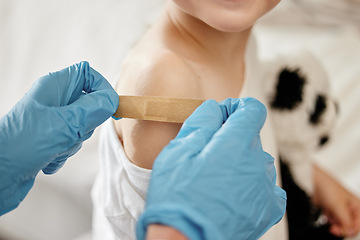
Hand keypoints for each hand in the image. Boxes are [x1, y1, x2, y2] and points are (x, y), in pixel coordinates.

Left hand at [0, 61, 118, 214]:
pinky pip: (69, 142)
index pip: (87, 74)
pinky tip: (47, 159)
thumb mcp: (64, 124)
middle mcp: (52, 101)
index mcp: (54, 87)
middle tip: (72, 132)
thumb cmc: (22, 144)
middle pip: (88, 103)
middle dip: (87, 123)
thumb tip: (112, 100)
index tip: (111, 107)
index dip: (102, 88)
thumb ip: (92, 109)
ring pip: (81, 126)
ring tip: (55, 147)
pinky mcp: (48, 140)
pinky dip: (63, 153)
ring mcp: (50, 121)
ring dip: (74, 141)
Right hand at [137, 98, 285, 239]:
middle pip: (251, 136)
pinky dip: (251, 183)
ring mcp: (265, 187)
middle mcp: (257, 163)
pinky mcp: (268, 208)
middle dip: (231, 137)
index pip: (251, 110)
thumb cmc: (178, 197)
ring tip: (217, 178)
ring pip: (257, 160)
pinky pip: (266, 185)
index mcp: (236, 144)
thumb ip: (202, 122)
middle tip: (207, 153)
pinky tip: (233, 192)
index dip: (236, 107)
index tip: (224, 114)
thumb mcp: (178, 151)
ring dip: (241, 160)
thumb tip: (215, 108)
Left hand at [313, 165, 359, 236]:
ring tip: (329, 213)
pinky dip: (329, 218)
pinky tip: (326, 211)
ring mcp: (341, 209)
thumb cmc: (328, 187)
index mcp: (358, 206)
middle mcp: (351, 208)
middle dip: (340, 226)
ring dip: (333, 221)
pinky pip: (333, 220)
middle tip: (333, 228)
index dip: (350, 230)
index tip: (341, 230)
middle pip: (349, 226)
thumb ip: (345, 220)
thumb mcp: (338, 206)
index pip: (358, 225)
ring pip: (340, 224)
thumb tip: (350, 231)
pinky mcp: (332, 210)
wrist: (314, 182)